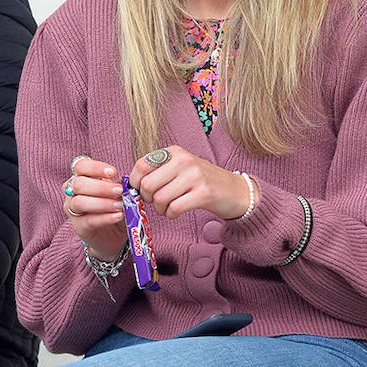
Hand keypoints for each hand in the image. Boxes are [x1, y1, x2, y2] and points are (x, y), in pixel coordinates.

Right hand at [61, 155, 126, 260]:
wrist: (112, 235)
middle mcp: (72, 192)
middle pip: (78, 184)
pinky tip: (119, 216)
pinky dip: (105, 218)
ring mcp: (72, 210)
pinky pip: (89, 220)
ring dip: (103, 203)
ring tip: (120, 205)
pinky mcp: (79, 227)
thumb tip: (125, 181)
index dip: (95, 167)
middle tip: (120, 191)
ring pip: (80, 202)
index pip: (81, 166)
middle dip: (101, 187)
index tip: (114, 172)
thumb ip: (119, 186)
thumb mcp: (117, 193)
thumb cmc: (113, 207)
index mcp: (81, 177)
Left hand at [128, 146, 254, 219]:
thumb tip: (131, 185)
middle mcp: (184, 160)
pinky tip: (176, 212)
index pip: (141, 165)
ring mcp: (195, 176)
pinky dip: (171, 214)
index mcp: (174, 152)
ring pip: (160, 199)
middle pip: (148, 185)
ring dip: (160, 209)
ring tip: (168, 207)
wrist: (235, 191)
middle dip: (148, 199)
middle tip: (156, 202)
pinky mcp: (203, 193)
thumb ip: (157, 172)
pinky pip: (174, 208)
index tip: (142, 191)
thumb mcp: (180, 168)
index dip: (136, 183)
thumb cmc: (201, 182)